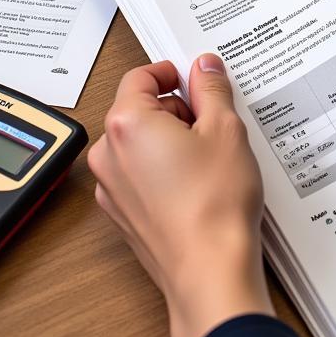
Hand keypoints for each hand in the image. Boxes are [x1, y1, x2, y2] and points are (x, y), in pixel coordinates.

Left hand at [88, 54, 272, 336]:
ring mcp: (112, 188)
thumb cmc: (215, 203)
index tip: (196, 78)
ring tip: (211, 156)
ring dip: (171, 140)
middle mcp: (110, 155)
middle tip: (215, 121)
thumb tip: (204, 67)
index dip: (172, 72)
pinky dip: (165, 169)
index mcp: (128, 124)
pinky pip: (141, 175)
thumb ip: (212, 89)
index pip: (140, 76)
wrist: (210, 269)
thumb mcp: (226, 128)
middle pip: (139, 109)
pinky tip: (200, 182)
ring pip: (140, 144)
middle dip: (176, 109)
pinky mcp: (123, 214)